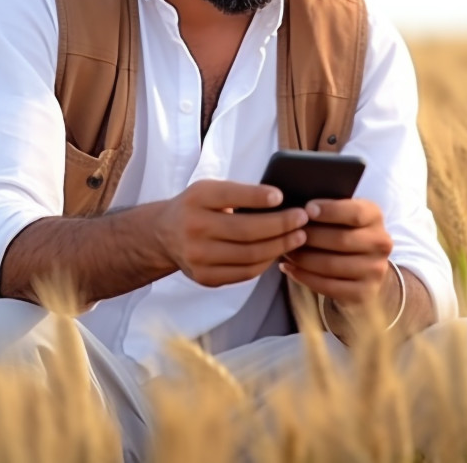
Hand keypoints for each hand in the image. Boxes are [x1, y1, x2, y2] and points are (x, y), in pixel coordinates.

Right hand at [155, 180, 307, 286]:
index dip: (257, 197)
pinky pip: (244, 273)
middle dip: (281, 225)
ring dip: (280, 246)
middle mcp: (194, 228)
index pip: (231, 195)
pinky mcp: (205, 277)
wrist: (163, 235)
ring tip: (299, 236)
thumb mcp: (209, 190)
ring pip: (250, 255)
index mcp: (197, 199)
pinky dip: (266, 263)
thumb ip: (238, 194)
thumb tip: (282, 202)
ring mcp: (198, 257)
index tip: (281, 196)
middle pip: (247, 230)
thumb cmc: (197, 207)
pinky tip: (278, 252)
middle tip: (303, 218)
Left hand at [280, 198, 392, 305]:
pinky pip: (328, 286)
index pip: (356, 213)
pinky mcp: (363, 292)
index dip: (330, 211)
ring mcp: (374, 270)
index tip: (306, 209)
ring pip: (331, 265)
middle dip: (309, 237)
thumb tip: (297, 209)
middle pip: (341, 240)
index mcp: (375, 218)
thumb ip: (329, 210)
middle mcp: (381, 243)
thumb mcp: (345, 217)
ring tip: (285, 252)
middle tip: (287, 234)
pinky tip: (290, 269)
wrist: (366, 271)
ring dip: (303, 259)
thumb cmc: (346, 234)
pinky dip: (304, 277)